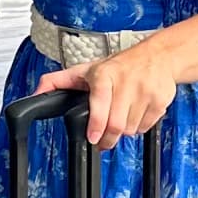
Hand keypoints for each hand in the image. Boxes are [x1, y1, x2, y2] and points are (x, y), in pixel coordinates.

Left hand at [38, 41, 176, 150]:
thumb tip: (36, 93)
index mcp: (105, 74)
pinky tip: (135, 113)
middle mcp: (126, 81)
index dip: (97, 123)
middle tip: (101, 141)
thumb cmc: (119, 66)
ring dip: (123, 131)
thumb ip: (58, 82)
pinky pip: (146, 127)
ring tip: (120, 116)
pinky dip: (138, 127)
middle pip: (116, 124)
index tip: (93, 138)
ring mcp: (145, 91)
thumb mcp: (86, 70)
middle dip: (107, 139)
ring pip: (130, 129)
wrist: (158, 56)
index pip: (101, 102)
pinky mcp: (160, 100)